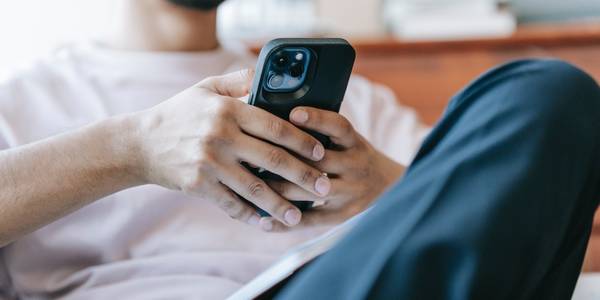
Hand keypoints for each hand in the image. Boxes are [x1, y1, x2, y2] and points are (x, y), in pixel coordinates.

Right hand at [132, 70, 331, 226]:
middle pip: (273, 160)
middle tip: (325, 188)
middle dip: (304, 176)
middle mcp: (221, 135)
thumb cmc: (178, 113)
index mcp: (228, 109)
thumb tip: (270, 74)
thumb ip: (239, 80)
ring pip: (255, 188)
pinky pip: (231, 204)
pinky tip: (267, 224)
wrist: (139, 143)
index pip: (276, 126)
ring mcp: (209, 163)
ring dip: (282, 205)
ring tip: (300, 216)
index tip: (321, 152)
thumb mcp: (206, 88)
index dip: (303, 141)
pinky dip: (251, 216)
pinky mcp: (198, 185)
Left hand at [260, 107, 405, 230]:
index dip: (317, 119)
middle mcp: (355, 166)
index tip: (293, 114)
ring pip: (309, 192)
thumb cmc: (356, 157)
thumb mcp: (349, 140)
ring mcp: (350, 192)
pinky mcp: (343, 215)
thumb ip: (323, 132)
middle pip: (318, 162)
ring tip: (249, 185)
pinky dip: (285, 222)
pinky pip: (311, 220)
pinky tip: (262, 221)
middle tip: (252, 154)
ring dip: (277, 190)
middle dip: (284, 159)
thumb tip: (280, 115)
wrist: (391, 188)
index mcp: (355, 143)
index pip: (338, 126)